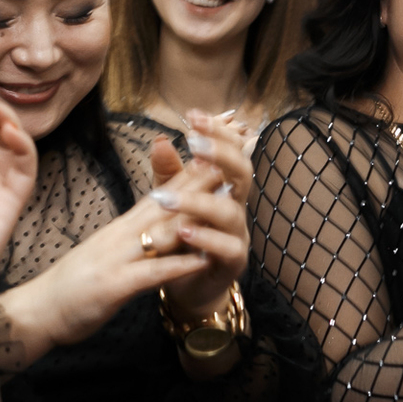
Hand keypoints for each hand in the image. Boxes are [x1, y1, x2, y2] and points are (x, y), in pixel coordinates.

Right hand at [1, 152, 240, 347]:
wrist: (38, 310)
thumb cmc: (75, 282)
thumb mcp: (109, 250)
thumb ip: (134, 234)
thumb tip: (159, 221)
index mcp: (122, 227)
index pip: (162, 193)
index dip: (190, 173)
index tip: (216, 154)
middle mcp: (121, 235)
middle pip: (167, 204)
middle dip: (200, 183)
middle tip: (231, 162)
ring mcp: (117, 258)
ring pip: (162, 232)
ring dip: (196, 217)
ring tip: (227, 203)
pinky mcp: (114, 286)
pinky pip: (150, 274)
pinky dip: (177, 266)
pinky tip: (201, 260)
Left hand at [147, 117, 250, 316]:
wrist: (188, 284)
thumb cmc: (182, 238)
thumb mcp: (172, 201)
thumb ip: (169, 174)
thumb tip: (160, 140)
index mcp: (224, 187)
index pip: (231, 150)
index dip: (217, 132)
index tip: (193, 116)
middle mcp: (236, 206)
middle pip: (242, 172)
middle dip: (221, 153)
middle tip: (194, 143)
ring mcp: (237, 234)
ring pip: (229, 211)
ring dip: (199, 201)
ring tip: (166, 198)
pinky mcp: (233, 262)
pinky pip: (227, 247)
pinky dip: (206, 238)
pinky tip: (184, 230)